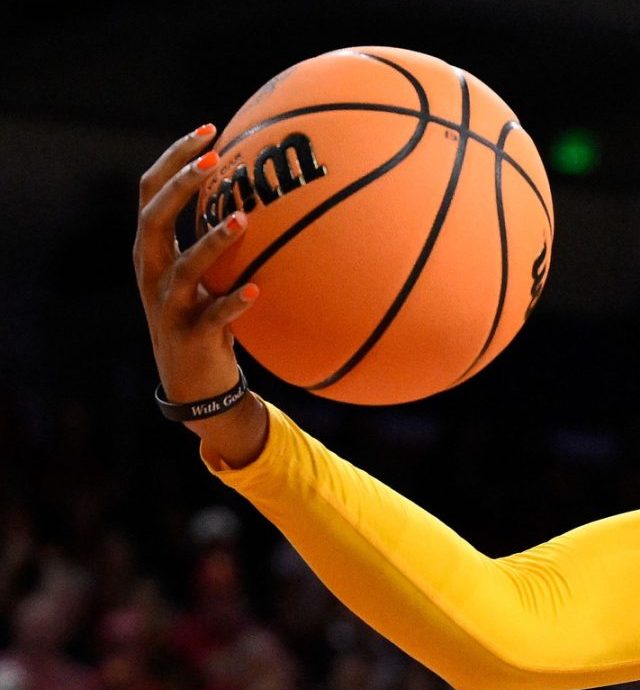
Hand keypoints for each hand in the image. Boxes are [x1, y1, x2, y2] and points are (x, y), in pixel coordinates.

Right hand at [134, 125, 267, 460]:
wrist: (196, 385)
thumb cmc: (206, 317)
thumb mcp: (206, 274)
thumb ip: (218, 237)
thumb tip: (263, 194)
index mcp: (152, 250)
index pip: (150, 191)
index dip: (174, 157)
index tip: (209, 128)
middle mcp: (151, 272)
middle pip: (154, 217)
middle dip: (182, 184)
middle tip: (214, 158)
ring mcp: (167, 305)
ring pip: (182, 267)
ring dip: (212, 242)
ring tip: (242, 219)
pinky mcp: (190, 337)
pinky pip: (211, 317)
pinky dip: (232, 304)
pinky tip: (257, 292)